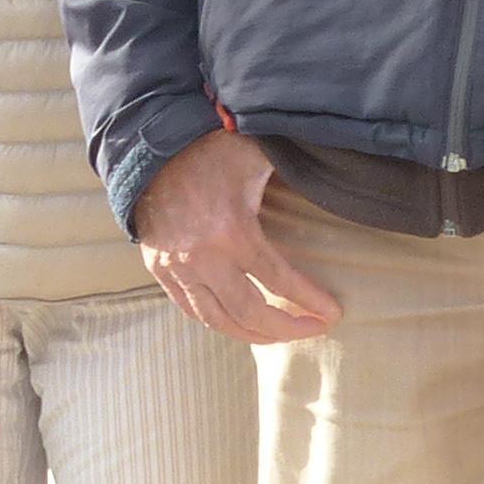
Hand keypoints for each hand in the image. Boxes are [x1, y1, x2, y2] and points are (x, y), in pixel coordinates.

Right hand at [133, 128, 340, 343]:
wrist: (151, 148)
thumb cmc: (211, 149)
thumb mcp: (255, 157)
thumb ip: (289, 174)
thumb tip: (332, 179)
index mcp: (231, 230)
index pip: (278, 280)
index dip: (309, 302)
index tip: (332, 313)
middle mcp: (201, 257)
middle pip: (250, 312)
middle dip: (287, 328)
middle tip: (312, 329)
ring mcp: (176, 267)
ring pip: (218, 320)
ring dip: (253, 335)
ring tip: (279, 334)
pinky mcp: (159, 269)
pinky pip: (191, 310)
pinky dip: (219, 322)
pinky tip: (239, 323)